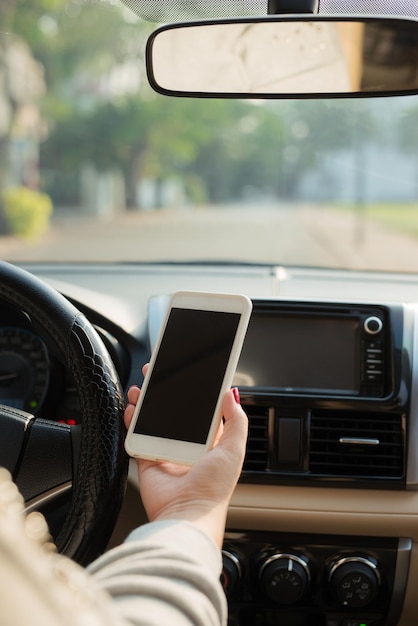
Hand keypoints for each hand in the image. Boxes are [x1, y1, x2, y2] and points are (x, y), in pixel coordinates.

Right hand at [124, 365, 247, 547]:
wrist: (187, 514)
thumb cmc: (213, 488)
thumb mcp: (234, 450)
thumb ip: (235, 421)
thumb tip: (230, 394)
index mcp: (210, 442)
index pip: (201, 409)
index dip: (192, 390)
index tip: (184, 373)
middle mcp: (188, 445)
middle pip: (173, 410)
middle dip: (163, 392)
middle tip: (156, 374)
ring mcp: (166, 452)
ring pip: (153, 419)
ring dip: (146, 402)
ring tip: (141, 389)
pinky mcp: (148, 459)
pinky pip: (138, 436)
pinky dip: (132, 421)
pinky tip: (132, 408)